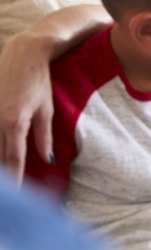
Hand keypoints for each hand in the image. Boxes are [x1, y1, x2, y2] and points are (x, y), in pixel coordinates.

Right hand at [0, 33, 54, 183]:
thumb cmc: (39, 82)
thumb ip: (44, 137)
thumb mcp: (46, 110)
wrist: (23, 55)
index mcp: (15, 123)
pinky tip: (1, 154)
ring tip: (7, 179)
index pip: (14, 158)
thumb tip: (47, 161)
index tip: (18, 194)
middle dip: (5, 174)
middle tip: (10, 194)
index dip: (16, 178)